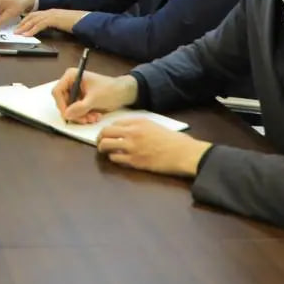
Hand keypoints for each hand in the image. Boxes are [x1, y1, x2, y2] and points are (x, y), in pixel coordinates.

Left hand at [14, 8, 88, 36]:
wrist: (85, 20)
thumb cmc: (77, 23)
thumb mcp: (63, 24)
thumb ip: (55, 25)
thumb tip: (49, 31)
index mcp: (52, 12)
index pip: (35, 15)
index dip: (26, 20)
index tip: (20, 26)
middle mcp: (50, 12)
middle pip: (32, 16)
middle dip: (22, 23)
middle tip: (15, 30)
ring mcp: (52, 14)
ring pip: (34, 20)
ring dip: (24, 27)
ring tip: (18, 33)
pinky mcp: (54, 19)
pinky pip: (40, 25)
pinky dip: (32, 30)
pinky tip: (27, 35)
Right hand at [52, 70, 135, 124]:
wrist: (123, 93)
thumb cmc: (110, 89)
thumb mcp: (94, 99)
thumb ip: (80, 107)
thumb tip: (67, 114)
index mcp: (72, 76)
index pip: (58, 91)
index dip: (61, 104)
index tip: (69, 115)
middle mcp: (71, 83)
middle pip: (63, 102)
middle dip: (74, 113)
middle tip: (85, 119)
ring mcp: (76, 93)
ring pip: (70, 109)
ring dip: (81, 116)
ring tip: (93, 117)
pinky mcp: (81, 101)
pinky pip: (77, 112)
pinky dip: (85, 116)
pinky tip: (95, 116)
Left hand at [97, 118, 211, 177]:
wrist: (183, 153)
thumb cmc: (174, 140)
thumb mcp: (155, 126)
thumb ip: (140, 126)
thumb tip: (127, 130)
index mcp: (139, 121)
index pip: (114, 122)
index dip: (109, 129)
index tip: (108, 133)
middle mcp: (132, 132)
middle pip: (106, 132)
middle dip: (100, 137)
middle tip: (101, 142)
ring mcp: (132, 147)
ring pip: (106, 145)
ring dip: (103, 148)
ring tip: (105, 151)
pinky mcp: (134, 161)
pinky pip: (115, 158)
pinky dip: (113, 158)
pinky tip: (117, 158)